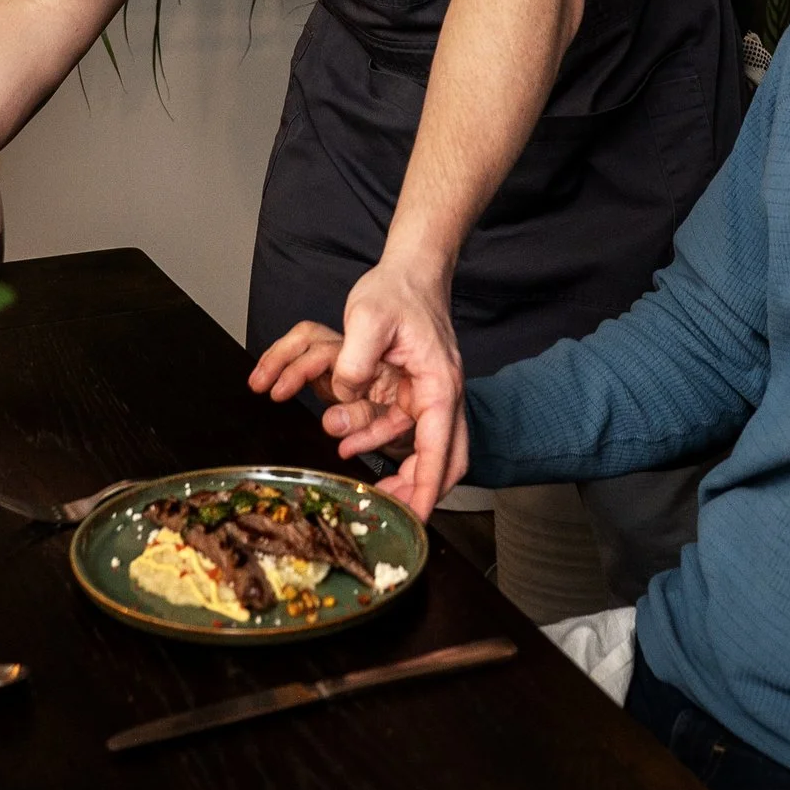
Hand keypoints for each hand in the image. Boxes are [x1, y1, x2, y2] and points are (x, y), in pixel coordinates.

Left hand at [330, 255, 469, 518]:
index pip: (439, 449)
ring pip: (426, 447)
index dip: (427, 488)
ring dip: (401, 470)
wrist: (410, 270)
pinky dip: (384, 441)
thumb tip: (343, 394)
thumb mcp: (366, 318)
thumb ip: (354, 360)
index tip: (415, 519)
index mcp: (439, 385)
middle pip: (446, 459)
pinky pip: (406, 426)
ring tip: (366, 484)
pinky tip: (352, 443)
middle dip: (422, 491)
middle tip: (393, 515)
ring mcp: (431, 393)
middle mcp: (441, 394)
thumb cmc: (395, 292)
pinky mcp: (416, 388)